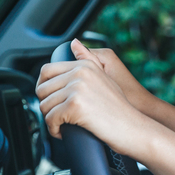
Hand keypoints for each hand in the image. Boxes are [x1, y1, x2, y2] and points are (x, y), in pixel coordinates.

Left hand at [35, 40, 149, 156]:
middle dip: (46, 106)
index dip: (43, 87)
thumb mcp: (104, 78)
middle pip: (42, 89)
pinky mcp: (74, 104)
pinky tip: (63, 132)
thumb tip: (74, 42)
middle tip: (58, 116)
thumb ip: (88, 60)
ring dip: (50, 120)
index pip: (47, 70)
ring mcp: (77, 88)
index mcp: (85, 66)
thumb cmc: (120, 108)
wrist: (132, 127)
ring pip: (44, 105)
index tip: (49, 100)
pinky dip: (54, 130)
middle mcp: (80, 73)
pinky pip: (50, 119)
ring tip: (63, 125)